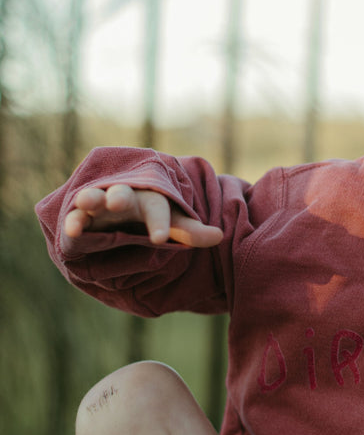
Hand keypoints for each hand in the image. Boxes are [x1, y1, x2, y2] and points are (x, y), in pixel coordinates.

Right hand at [64, 184, 222, 247]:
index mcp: (150, 199)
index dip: (159, 223)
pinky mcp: (82, 218)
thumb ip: (191, 232)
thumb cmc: (154, 217)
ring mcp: (100, 206)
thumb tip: (220, 236)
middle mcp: (124, 197)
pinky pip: (76, 218)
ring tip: (84, 203)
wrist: (127, 213)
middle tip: (117, 202)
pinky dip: (73, 221)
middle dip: (119, 197)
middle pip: (122, 195)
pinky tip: (72, 229)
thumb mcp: (174, 224)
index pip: (158, 208)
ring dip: (89, 200)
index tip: (159, 239)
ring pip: (95, 199)